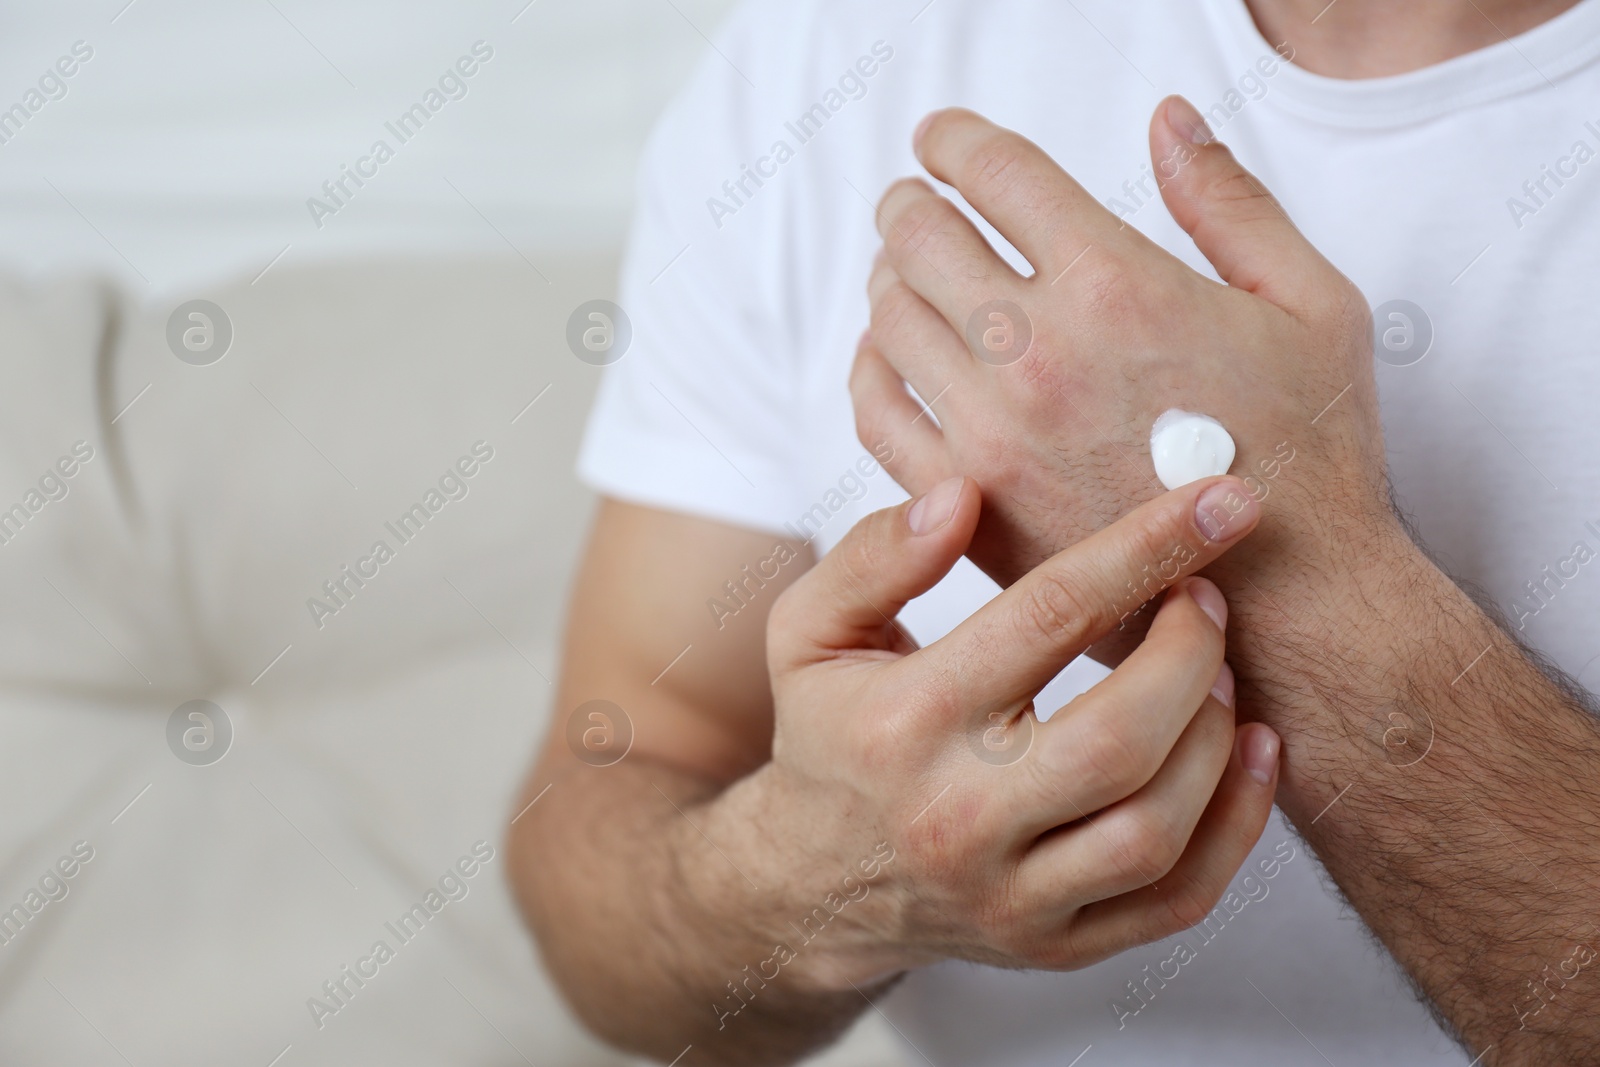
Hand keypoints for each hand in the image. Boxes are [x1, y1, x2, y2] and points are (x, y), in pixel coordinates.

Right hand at [734, 473, 1279, 989]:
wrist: (811, 885)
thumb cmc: (829, 737)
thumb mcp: (810, 630)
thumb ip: (875, 556)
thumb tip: (962, 497)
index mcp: (905, 722)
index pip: (1048, 616)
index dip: (1146, 548)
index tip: (1220, 501)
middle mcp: (958, 817)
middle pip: (1121, 737)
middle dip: (1193, 653)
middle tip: (1206, 599)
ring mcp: (1010, 896)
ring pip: (1156, 827)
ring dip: (1217, 736)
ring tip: (1217, 673)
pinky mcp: (1054, 945)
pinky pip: (1177, 899)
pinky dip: (1237, 825)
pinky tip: (1248, 753)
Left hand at [850, 99, 1398, 604]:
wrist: (1293, 607)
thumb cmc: (1311, 455)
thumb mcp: (1310, 304)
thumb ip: (1230, 201)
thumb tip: (1167, 119)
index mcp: (1117, 286)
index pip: (994, 173)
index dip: (955, 140)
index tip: (942, 140)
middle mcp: (1038, 354)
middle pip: (919, 237)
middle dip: (909, 204)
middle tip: (913, 203)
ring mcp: (993, 435)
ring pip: (889, 320)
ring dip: (889, 279)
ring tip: (904, 273)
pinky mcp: (971, 507)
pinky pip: (878, 416)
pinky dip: (871, 370)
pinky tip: (889, 357)